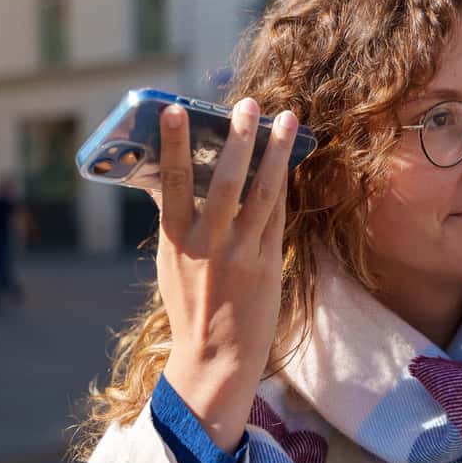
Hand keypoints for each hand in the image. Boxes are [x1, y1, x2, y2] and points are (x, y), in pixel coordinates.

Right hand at [148, 98, 297, 451]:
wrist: (218, 358)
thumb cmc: (191, 307)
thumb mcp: (171, 265)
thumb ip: (176, 223)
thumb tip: (173, 179)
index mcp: (176, 242)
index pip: (171, 184)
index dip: (172, 145)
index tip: (173, 109)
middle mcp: (209, 245)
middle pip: (224, 182)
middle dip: (238, 140)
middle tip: (247, 104)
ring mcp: (242, 254)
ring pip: (262, 193)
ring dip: (275, 153)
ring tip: (286, 119)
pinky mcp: (268, 263)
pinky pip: (278, 214)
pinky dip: (283, 183)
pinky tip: (290, 158)